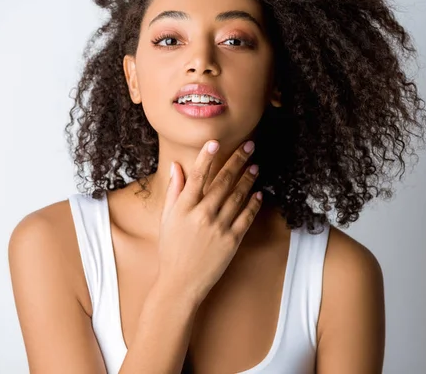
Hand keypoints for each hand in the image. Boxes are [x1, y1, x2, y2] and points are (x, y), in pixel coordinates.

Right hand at [155, 140, 261, 303]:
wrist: (181, 283)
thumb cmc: (171, 250)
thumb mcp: (167, 220)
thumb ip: (174, 192)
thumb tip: (176, 167)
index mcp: (183, 209)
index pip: (196, 177)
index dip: (206, 158)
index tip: (215, 142)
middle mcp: (202, 215)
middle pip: (222, 182)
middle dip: (237, 161)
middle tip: (249, 146)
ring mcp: (218, 228)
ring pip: (237, 196)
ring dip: (248, 179)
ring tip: (256, 166)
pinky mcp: (231, 241)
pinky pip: (246, 217)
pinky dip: (253, 204)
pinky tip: (259, 193)